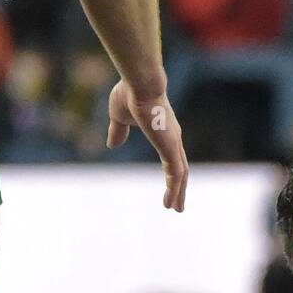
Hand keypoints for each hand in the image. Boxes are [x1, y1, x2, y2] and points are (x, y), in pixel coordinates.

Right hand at [106, 79, 188, 211]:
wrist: (140, 83)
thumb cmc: (129, 93)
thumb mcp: (118, 116)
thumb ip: (118, 131)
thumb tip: (112, 145)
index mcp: (164, 131)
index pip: (172, 156)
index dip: (172, 172)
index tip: (171, 184)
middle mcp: (173, 138)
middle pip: (180, 168)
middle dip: (180, 187)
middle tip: (178, 204)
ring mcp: (174, 144)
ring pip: (180, 175)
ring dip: (178, 193)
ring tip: (176, 209)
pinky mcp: (171, 148)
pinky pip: (175, 175)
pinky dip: (174, 191)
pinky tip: (169, 205)